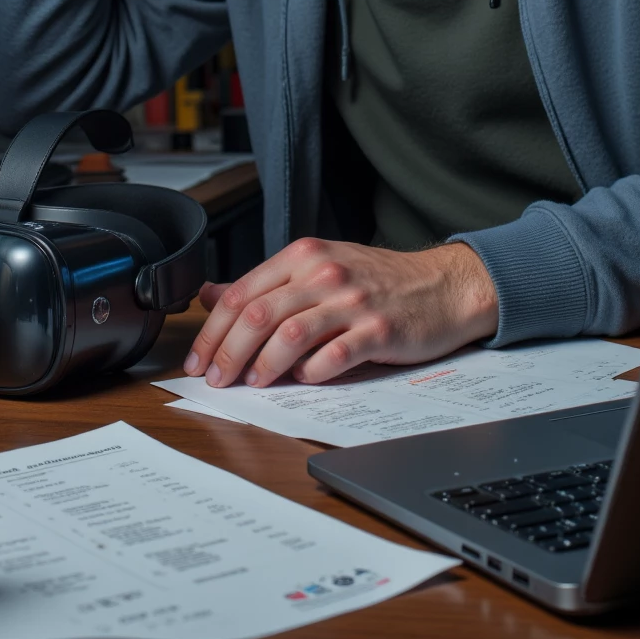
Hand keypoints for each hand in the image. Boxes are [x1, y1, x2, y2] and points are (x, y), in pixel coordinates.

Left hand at [183, 237, 499, 387]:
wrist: (442, 285)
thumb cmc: (377, 280)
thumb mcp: (317, 268)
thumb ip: (263, 284)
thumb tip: (208, 295)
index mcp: (304, 256)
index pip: (243, 293)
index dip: (213, 330)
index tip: (198, 359)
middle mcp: (324, 273)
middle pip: (259, 314)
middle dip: (228, 353)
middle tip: (215, 379)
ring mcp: (353, 301)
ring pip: (290, 334)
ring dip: (263, 365)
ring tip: (253, 382)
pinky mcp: (379, 331)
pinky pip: (334, 356)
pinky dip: (311, 372)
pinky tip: (303, 379)